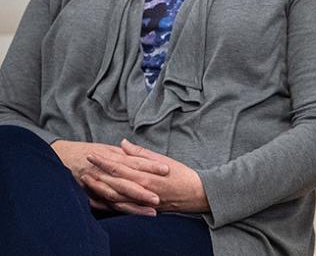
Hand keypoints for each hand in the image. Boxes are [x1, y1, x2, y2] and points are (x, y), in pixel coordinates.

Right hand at [52, 139, 162, 214]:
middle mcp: (104, 171)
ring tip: (151, 212)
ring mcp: (96, 184)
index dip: (150, 165)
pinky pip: (106, 205)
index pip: (134, 161)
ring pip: (117, 197)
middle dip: (141, 192)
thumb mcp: (109, 149)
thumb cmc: (88, 152)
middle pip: (125, 182)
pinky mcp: (91, 195)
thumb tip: (143, 151)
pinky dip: (118, 210)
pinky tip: (132, 215)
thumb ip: (126, 152)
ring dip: (133, 206)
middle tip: (158, 198)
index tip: (166, 169)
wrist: (61, 156)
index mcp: (111, 156)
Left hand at [83, 139, 209, 213]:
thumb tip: (123, 143)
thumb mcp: (163, 160)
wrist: (195, 194)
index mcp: (145, 175)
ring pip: (113, 196)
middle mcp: (140, 189)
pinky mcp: (142, 208)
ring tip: (86, 181)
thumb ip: (141, 153)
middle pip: (112, 182)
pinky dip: (107, 203)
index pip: (118, 167)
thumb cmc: (181, 175)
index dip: (103, 161)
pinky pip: (120, 207)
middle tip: (82, 167)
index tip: (91, 155)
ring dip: (98, 189)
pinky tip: (98, 200)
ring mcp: (140, 201)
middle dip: (96, 174)